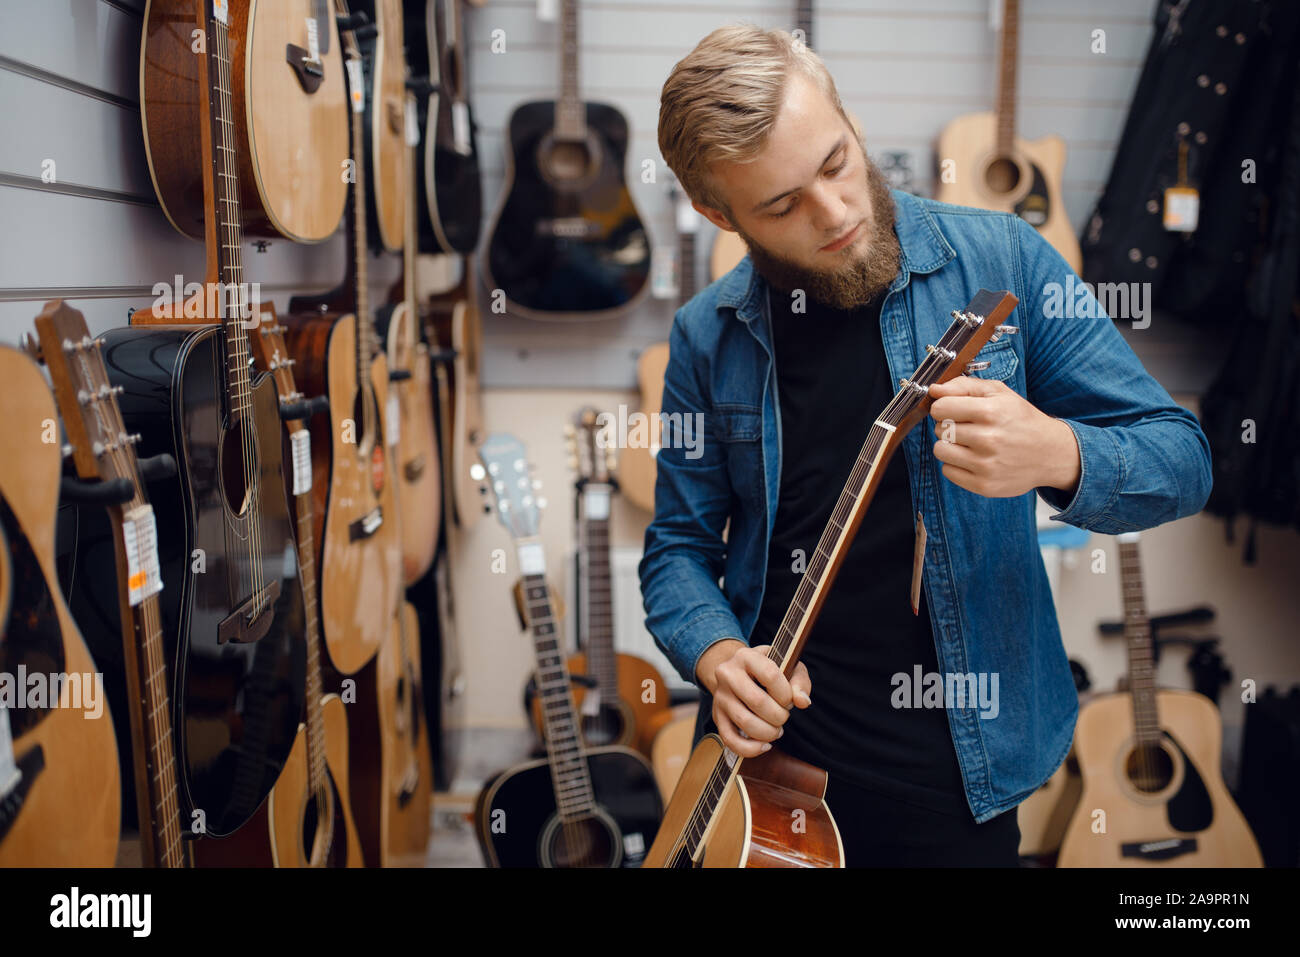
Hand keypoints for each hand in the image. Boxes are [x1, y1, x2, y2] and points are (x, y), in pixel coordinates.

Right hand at [698, 641, 811, 757]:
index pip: (770, 675)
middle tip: (784, 716)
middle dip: (779, 716)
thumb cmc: (767, 670)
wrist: (737, 673)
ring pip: (745, 722)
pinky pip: (730, 740)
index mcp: (745, 656)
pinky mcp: (717, 717)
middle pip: (757, 702)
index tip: (789, 700)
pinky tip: (765, 745)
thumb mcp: (787, 666)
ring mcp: (720, 697)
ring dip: (768, 733)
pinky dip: (750, 749)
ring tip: (776, 730)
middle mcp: (727, 674)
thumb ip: (799, 681)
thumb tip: (802, 701)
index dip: (785, 693)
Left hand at [927, 376, 1079, 497]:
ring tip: (968, 443)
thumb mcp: (999, 393)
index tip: (953, 410)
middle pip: (939, 429)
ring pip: (940, 451)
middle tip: (968, 427)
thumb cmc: (1021, 420)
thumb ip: (964, 386)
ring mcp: (986, 465)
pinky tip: (972, 458)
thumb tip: (934, 389)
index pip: (940, 408)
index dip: (943, 407)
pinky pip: (948, 472)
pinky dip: (956, 464)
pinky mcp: (984, 485)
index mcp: (991, 412)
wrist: (1051, 453)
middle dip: (948, 425)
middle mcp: (988, 439)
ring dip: (949, 445)